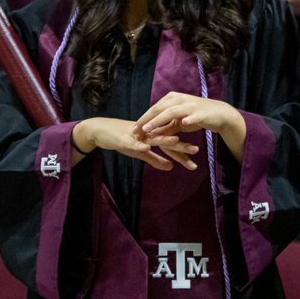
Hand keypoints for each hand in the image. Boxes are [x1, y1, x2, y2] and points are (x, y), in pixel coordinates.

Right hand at [72, 117, 197, 170]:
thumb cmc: (124, 140)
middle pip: (168, 140)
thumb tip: (171, 167)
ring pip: (153, 138)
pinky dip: (139, 144)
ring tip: (176, 141)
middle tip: (196, 150)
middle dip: (181, 146)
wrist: (103, 131)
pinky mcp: (124, 138)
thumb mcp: (141, 153)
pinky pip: (133, 142)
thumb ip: (156, 160)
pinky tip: (146, 147)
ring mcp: (137, 135)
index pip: (172, 145)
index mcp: (154, 136)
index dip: (183, 154)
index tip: (196, 163)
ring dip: (164, 140)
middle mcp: (148, 134)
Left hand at [134, 92, 246, 161]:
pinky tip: (183, 123)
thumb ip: (165, 126)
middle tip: (135, 131)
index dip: (143, 119)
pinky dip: (189, 118)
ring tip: (149, 129)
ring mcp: (191, 105)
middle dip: (146, 120)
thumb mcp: (178, 122)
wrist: (218, 114)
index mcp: (173, 98)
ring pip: (172, 112)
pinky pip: (194, 115)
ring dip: (159, 120)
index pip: (154, 108)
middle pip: (159, 108)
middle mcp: (180, 99)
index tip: (133, 130)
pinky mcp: (202, 112)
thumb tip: (150, 134)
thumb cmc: (196, 117)